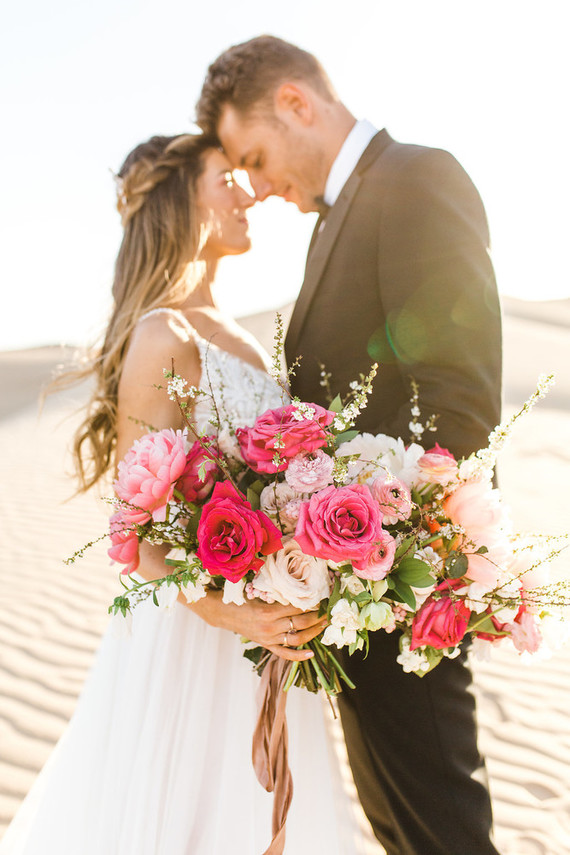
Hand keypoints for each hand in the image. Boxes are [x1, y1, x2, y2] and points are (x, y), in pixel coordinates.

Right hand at [190, 590, 326, 661]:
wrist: (223, 613)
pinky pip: (285, 654)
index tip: (322, 598)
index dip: (312, 603)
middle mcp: (270, 627)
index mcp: (268, 612)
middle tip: (328, 610)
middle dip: (317, 617)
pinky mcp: (266, 645)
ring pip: (297, 638)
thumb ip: (277, 593)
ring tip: (324, 624)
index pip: (297, 608)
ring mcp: (269, 639)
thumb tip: (299, 589)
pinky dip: (299, 655)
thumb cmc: (241, 598)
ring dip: (313, 632)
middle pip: (300, 623)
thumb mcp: (258, 592)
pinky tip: (311, 653)